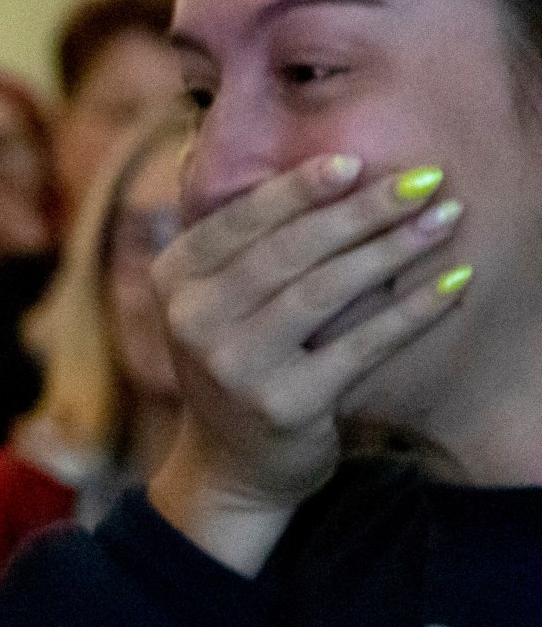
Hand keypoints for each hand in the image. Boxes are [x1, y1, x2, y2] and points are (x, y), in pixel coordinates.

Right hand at [148, 154, 471, 574]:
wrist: (230, 464)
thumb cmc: (239, 362)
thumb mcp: (217, 301)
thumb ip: (247, 244)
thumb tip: (333, 167)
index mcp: (173, 280)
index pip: (241, 220)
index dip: (299, 188)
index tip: (357, 161)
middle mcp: (193, 322)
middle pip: (288, 251)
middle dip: (361, 210)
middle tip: (423, 179)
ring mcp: (235, 367)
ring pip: (324, 291)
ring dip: (393, 249)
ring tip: (445, 218)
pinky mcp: (284, 405)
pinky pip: (361, 345)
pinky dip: (413, 311)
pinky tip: (454, 283)